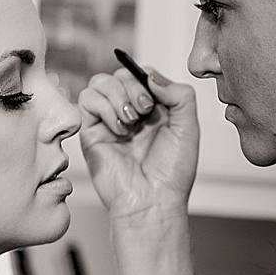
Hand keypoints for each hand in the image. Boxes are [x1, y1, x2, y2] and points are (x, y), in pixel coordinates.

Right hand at [77, 65, 198, 226]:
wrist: (152, 200)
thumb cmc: (171, 172)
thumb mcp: (189, 127)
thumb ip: (180, 94)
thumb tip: (151, 75)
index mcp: (154, 109)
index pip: (142, 75)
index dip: (147, 79)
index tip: (157, 100)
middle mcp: (130, 112)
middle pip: (120, 74)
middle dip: (134, 88)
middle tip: (145, 112)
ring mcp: (109, 120)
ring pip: (100, 82)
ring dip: (118, 97)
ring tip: (131, 122)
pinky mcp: (91, 130)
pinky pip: (86, 99)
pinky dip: (104, 107)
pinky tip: (118, 129)